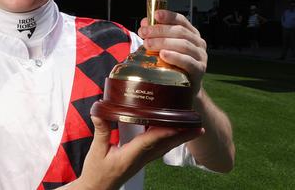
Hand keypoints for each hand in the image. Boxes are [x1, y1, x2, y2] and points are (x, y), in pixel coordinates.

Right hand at [69, 117, 202, 189]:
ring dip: (179, 137)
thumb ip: (101, 131)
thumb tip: (99, 112)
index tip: (177, 124)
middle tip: (198, 126)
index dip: (164, 132)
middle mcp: (141, 159)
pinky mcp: (141, 160)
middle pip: (165, 145)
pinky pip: (158, 148)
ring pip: (164, 147)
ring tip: (192, 128)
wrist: (98, 189)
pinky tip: (172, 132)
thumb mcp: (96, 151)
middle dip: (182, 135)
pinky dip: (168, 139)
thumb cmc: (97, 173)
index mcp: (131, 156)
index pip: (150, 141)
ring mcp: (143, 160)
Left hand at [137, 9, 207, 95]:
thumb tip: (144, 22)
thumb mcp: (165, 47)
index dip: (168, 16)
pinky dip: (175, 57)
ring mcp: (200, 56)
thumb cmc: (173, 65)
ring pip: (183, 45)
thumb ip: (156, 35)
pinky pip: (188, 61)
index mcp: (191, 34)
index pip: (181, 20)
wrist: (185, 88)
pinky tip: (163, 55)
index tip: (155, 15)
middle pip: (180, 32)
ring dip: (164, 42)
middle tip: (144, 32)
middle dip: (160, 30)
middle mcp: (198, 43)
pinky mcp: (199, 70)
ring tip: (148, 44)